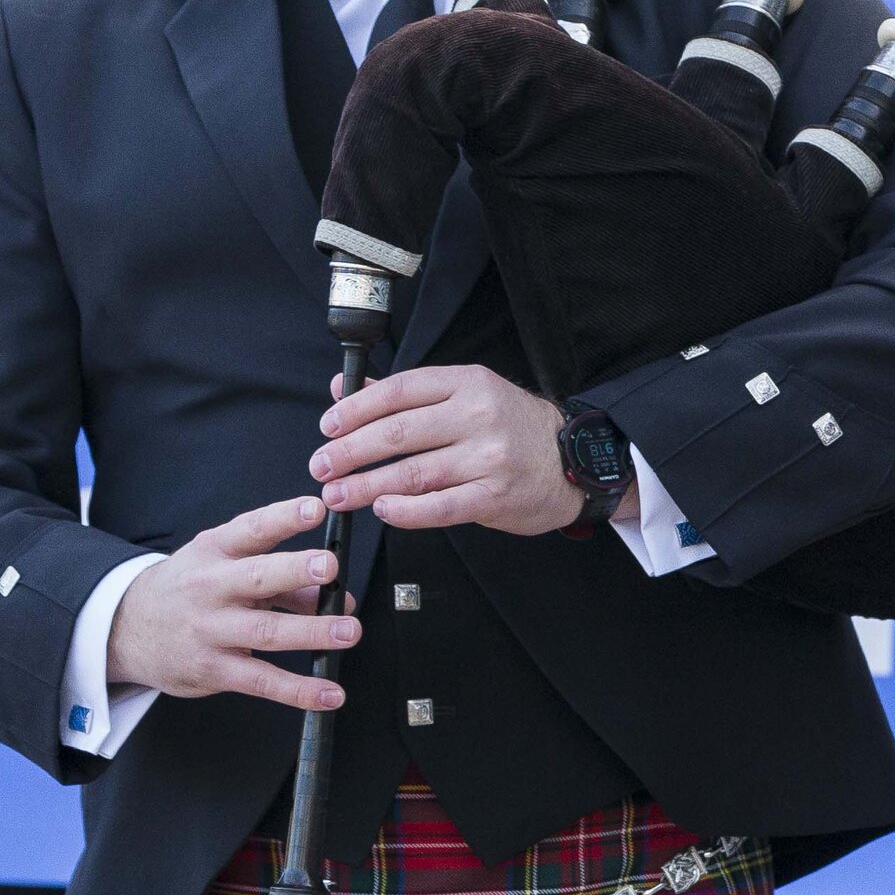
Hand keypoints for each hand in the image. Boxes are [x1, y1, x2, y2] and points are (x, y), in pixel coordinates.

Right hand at [105, 495, 360, 711]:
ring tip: (349, 630)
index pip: (252, 529)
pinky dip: (298, 690)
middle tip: (331, 566)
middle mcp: (210, 586)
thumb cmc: (191, 590)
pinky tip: (329, 692)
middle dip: (295, 571)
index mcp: (215, 550)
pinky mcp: (213, 668)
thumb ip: (283, 579)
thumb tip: (339, 595)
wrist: (128, 628)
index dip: (284, 517)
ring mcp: (210, 629)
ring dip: (311, 632)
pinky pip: (261, 680)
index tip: (315, 508)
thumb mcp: (224, 568)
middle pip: (256, 577)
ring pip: (265, 631)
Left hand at [313, 365, 583, 536]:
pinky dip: (404, 511)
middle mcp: (476, 416)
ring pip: (412, 473)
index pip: (399, 391)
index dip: (356, 409)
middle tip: (321, 466)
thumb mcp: (464, 394)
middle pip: (398, 433)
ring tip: (337, 494)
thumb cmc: (510, 427)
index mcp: (466, 383)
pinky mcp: (494, 496)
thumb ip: (404, 394)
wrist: (573, 460)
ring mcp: (487, 457)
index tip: (328, 427)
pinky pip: (439, 507)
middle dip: (350, 452)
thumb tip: (342, 390)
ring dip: (366, 486)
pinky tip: (382, 510)